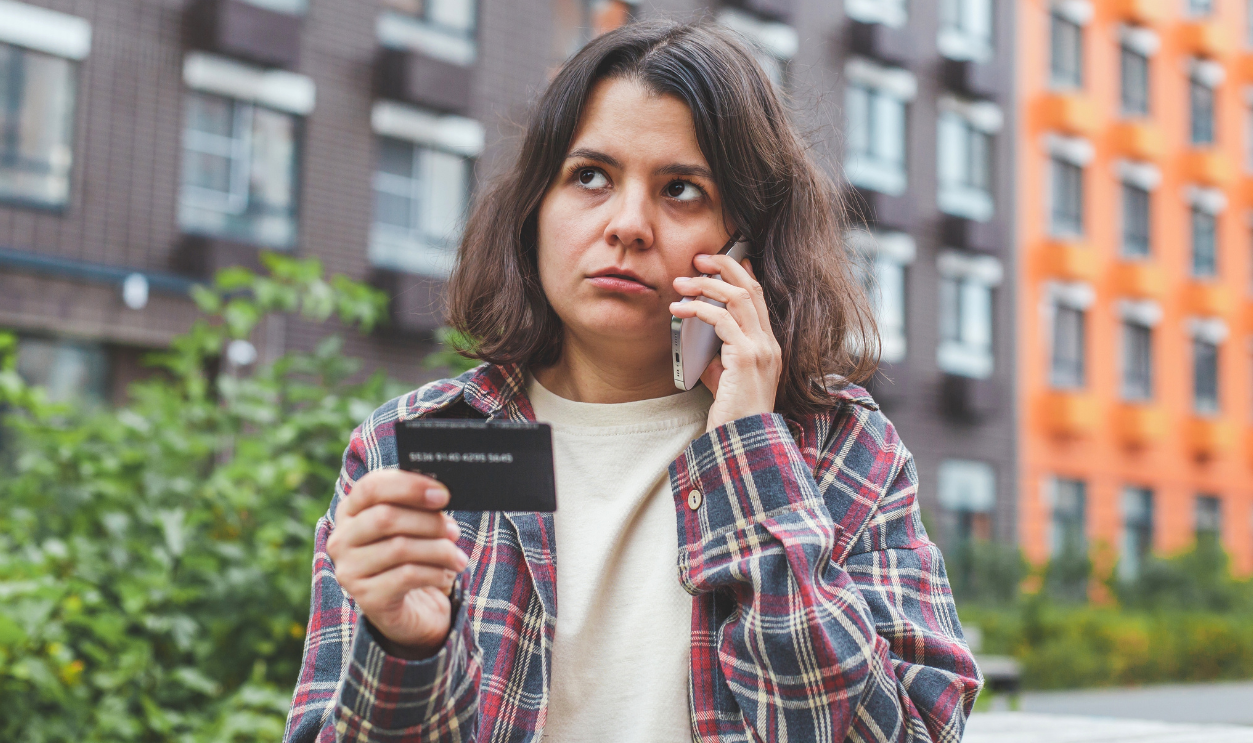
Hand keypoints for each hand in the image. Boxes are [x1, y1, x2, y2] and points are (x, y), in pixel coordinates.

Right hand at [327, 469, 468, 659]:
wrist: (410, 610)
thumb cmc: (413, 557)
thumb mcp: (413, 527)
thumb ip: (419, 507)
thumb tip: (440, 494)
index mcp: (351, 511)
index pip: (371, 487)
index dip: (409, 486)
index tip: (443, 495)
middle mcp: (342, 539)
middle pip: (386, 517)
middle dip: (429, 522)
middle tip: (454, 532)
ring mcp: (349, 570)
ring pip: (399, 548)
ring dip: (438, 550)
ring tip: (457, 557)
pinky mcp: (366, 597)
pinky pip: (407, 576)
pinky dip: (435, 573)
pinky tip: (447, 575)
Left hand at [670, 253, 781, 431]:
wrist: (743, 441)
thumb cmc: (732, 414)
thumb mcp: (725, 378)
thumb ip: (718, 355)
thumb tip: (698, 338)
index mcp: (768, 345)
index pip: (758, 298)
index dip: (741, 273)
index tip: (720, 260)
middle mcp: (769, 343)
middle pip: (751, 288)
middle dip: (724, 266)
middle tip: (698, 258)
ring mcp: (761, 348)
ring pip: (737, 298)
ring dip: (706, 284)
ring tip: (681, 281)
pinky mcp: (747, 357)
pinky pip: (721, 320)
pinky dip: (698, 309)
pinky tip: (679, 309)